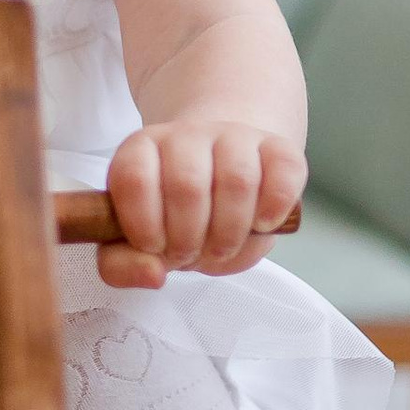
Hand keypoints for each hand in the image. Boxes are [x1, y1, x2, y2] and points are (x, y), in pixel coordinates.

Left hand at [101, 122, 304, 286]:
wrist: (220, 182)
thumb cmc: (175, 217)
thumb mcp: (140, 241)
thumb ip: (126, 262)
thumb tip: (153, 274)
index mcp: (141, 150)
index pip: (134, 178)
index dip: (143, 225)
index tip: (154, 248)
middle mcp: (186, 135)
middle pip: (187, 185)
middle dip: (189, 239)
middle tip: (191, 255)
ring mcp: (234, 136)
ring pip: (238, 180)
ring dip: (229, 233)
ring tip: (222, 249)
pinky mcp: (277, 148)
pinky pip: (283, 172)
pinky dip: (274, 209)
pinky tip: (261, 225)